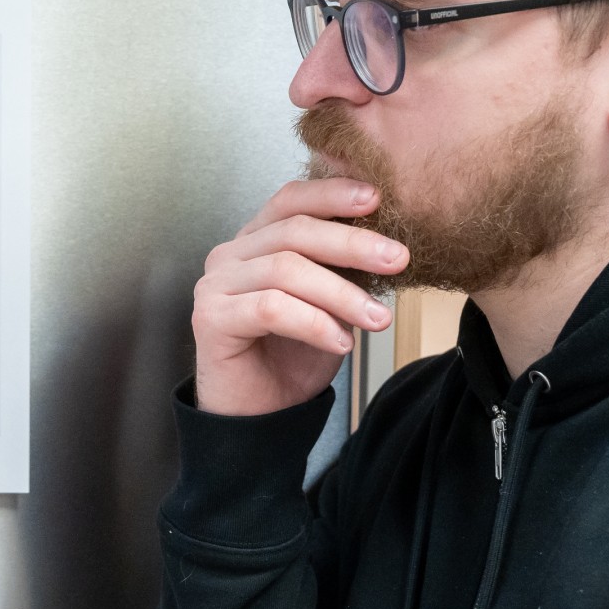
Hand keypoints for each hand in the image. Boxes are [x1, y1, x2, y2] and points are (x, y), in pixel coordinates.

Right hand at [191, 178, 406, 416]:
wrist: (261, 414)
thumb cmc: (292, 355)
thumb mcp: (328, 302)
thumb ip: (342, 269)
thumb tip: (390, 244)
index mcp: (256, 242)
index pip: (290, 200)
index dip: (331, 194)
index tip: (376, 200)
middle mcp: (230, 255)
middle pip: (294, 231)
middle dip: (352, 243)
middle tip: (398, 260)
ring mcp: (215, 285)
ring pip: (286, 269)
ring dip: (341, 293)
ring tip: (378, 319)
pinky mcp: (210, 318)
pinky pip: (270, 308)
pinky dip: (313, 323)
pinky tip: (340, 344)